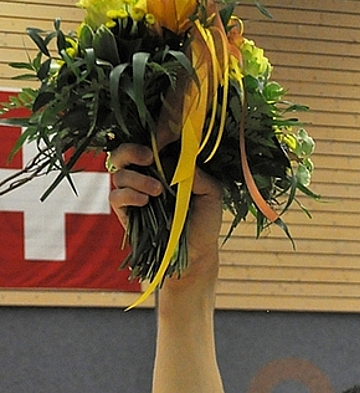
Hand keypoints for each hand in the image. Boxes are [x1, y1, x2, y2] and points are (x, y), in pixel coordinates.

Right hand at [108, 144, 222, 275]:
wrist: (197, 253)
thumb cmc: (205, 221)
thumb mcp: (211, 194)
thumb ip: (198, 174)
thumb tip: (174, 161)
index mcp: (163, 167)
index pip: (147, 144)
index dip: (149, 140)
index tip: (160, 145)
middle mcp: (145, 176)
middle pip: (123, 153)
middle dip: (131, 151)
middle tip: (148, 157)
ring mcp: (133, 193)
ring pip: (118, 174)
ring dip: (136, 178)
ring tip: (157, 191)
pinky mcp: (125, 212)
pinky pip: (115, 196)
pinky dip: (128, 195)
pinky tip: (145, 201)